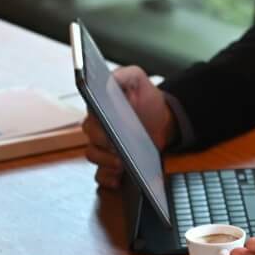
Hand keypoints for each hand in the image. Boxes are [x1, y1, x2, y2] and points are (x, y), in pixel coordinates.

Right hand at [82, 64, 175, 187]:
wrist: (163, 119)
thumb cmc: (146, 99)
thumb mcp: (137, 79)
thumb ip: (123, 75)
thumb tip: (108, 80)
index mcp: (99, 109)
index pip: (90, 119)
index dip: (98, 128)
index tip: (109, 134)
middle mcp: (97, 129)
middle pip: (91, 141)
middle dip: (104, 148)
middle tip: (119, 151)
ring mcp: (103, 148)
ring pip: (93, 157)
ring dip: (105, 163)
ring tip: (121, 165)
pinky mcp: (112, 163)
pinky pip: (101, 174)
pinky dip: (106, 178)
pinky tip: (118, 179)